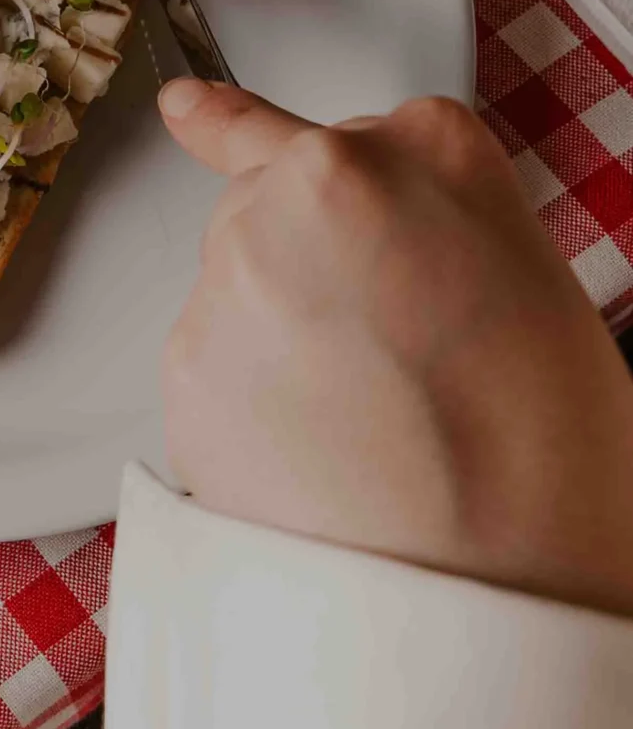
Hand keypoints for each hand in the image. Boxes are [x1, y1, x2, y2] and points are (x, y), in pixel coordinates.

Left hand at [159, 78, 632, 617]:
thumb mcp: (540, 299)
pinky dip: (247, 400)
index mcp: (432, 150)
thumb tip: (407, 247)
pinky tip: (317, 460)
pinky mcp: (183, 351)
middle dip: (317, 258)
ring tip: (366, 429)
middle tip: (386, 360)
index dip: (375, 198)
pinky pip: (212, 358)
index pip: (375, 131)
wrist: (480, 597)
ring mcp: (239, 263)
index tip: (302, 170)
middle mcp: (318, 183)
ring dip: (280, 328)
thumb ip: (452, 231)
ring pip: (241, 273)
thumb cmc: (545, 468)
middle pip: (285, 189)